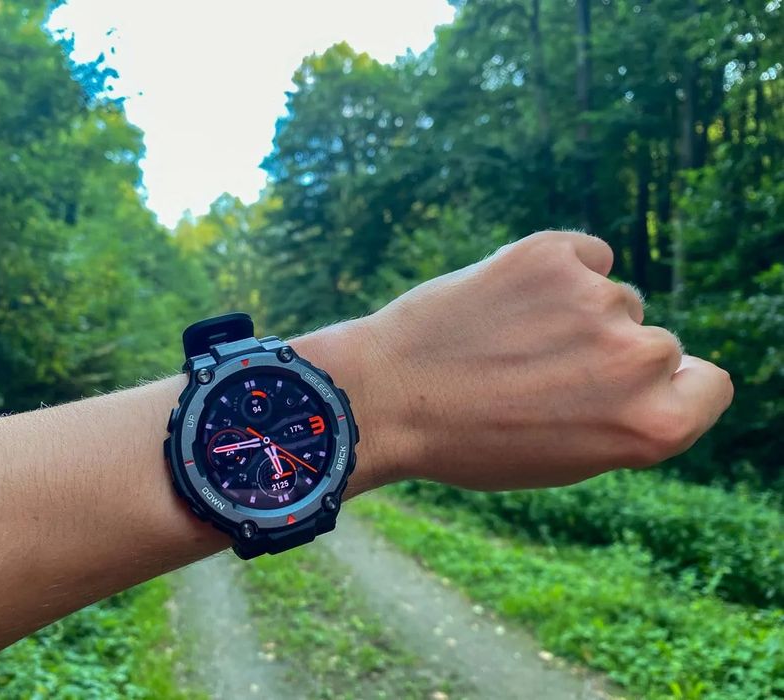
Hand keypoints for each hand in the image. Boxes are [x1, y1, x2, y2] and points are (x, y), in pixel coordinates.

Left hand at [315, 231, 733, 489]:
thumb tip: (660, 362)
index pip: (709, 383)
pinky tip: (508, 299)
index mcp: (653, 426)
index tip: (625, 388)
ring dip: (574, 312)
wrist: (387, 397)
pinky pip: (584, 254)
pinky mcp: (551, 254)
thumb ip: (628, 413)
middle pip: (655, 339)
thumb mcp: (569, 456)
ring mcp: (596, 300)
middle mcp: (638, 359)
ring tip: (508, 342)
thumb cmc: (472, 441)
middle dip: (609, 352)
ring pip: (611, 296)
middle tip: (539, 373)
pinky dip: (557, 270)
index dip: (669, 386)